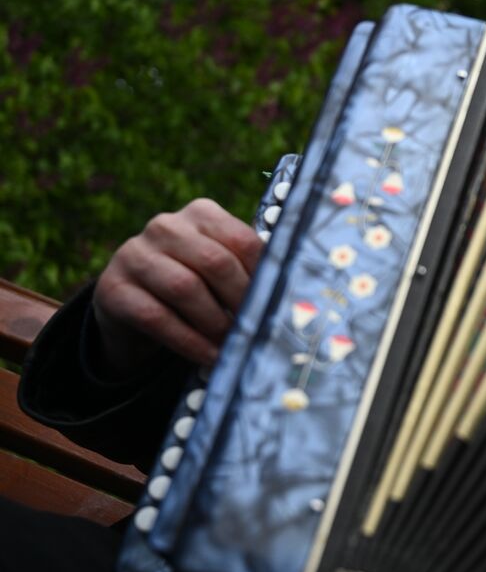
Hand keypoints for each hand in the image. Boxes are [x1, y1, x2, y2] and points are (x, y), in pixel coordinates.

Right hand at [91, 198, 262, 376]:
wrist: (132, 304)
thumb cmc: (193, 284)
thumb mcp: (218, 269)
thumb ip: (247, 273)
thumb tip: (285, 300)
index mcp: (201, 214)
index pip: (242, 240)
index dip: (263, 276)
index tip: (277, 304)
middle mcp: (165, 226)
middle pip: (215, 262)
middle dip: (241, 301)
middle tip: (257, 328)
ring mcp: (134, 254)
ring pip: (185, 288)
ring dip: (215, 323)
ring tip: (233, 344)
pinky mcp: (113, 288)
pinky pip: (156, 317)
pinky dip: (189, 341)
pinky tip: (209, 356)